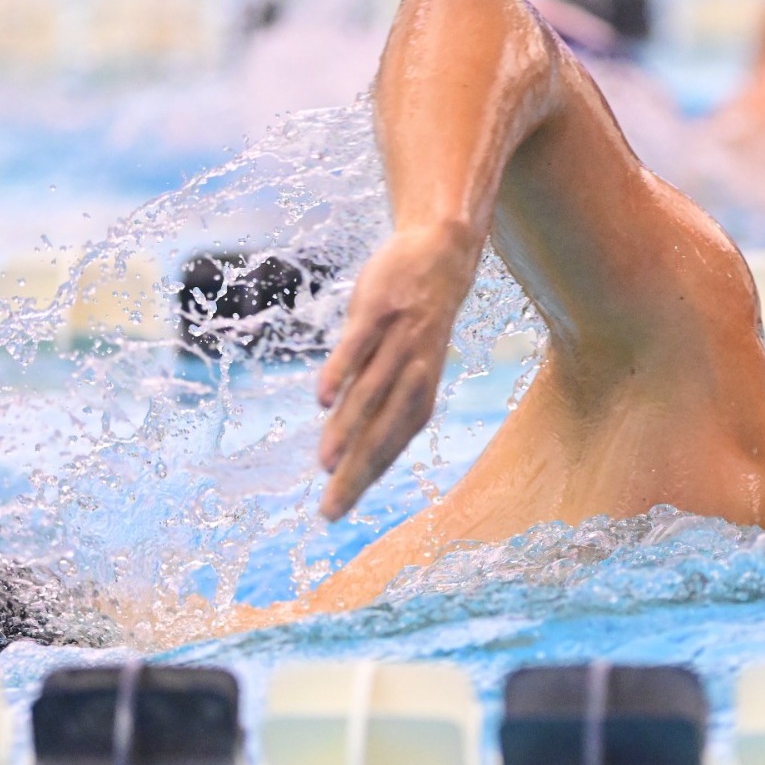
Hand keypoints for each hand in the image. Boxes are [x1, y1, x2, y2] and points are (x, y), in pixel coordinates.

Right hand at [316, 226, 477, 518]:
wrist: (442, 252)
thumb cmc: (414, 317)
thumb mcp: (403, 361)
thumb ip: (376, 399)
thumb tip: (345, 441)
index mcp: (420, 392)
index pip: (389, 445)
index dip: (364, 479)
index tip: (335, 512)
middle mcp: (413, 372)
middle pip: (381, 430)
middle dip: (356, 473)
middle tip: (329, 510)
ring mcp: (398, 340)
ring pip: (371, 393)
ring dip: (349, 430)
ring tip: (326, 466)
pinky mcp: (380, 309)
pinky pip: (359, 345)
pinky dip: (342, 370)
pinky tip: (322, 398)